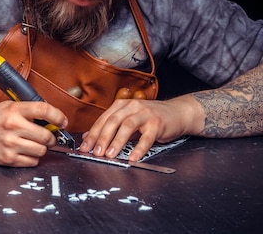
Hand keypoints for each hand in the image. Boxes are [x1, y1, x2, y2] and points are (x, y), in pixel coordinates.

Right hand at [0, 100, 67, 166]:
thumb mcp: (7, 107)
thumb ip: (27, 110)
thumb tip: (51, 117)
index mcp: (13, 110)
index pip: (44, 110)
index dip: (58, 116)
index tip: (62, 121)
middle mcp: (13, 126)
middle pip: (46, 135)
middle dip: (50, 137)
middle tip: (46, 136)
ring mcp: (10, 144)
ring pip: (42, 150)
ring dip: (41, 148)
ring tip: (33, 144)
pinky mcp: (8, 159)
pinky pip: (32, 162)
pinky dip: (32, 158)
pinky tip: (25, 152)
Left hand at [78, 96, 201, 160]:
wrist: (178, 113)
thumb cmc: (151, 118)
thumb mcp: (129, 119)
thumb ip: (111, 127)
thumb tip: (88, 137)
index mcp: (122, 105)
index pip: (103, 119)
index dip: (92, 133)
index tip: (84, 147)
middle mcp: (132, 106)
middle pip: (113, 121)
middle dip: (101, 137)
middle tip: (94, 152)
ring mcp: (145, 113)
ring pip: (127, 126)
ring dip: (117, 142)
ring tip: (109, 154)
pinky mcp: (158, 123)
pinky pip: (147, 137)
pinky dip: (139, 148)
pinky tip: (133, 157)